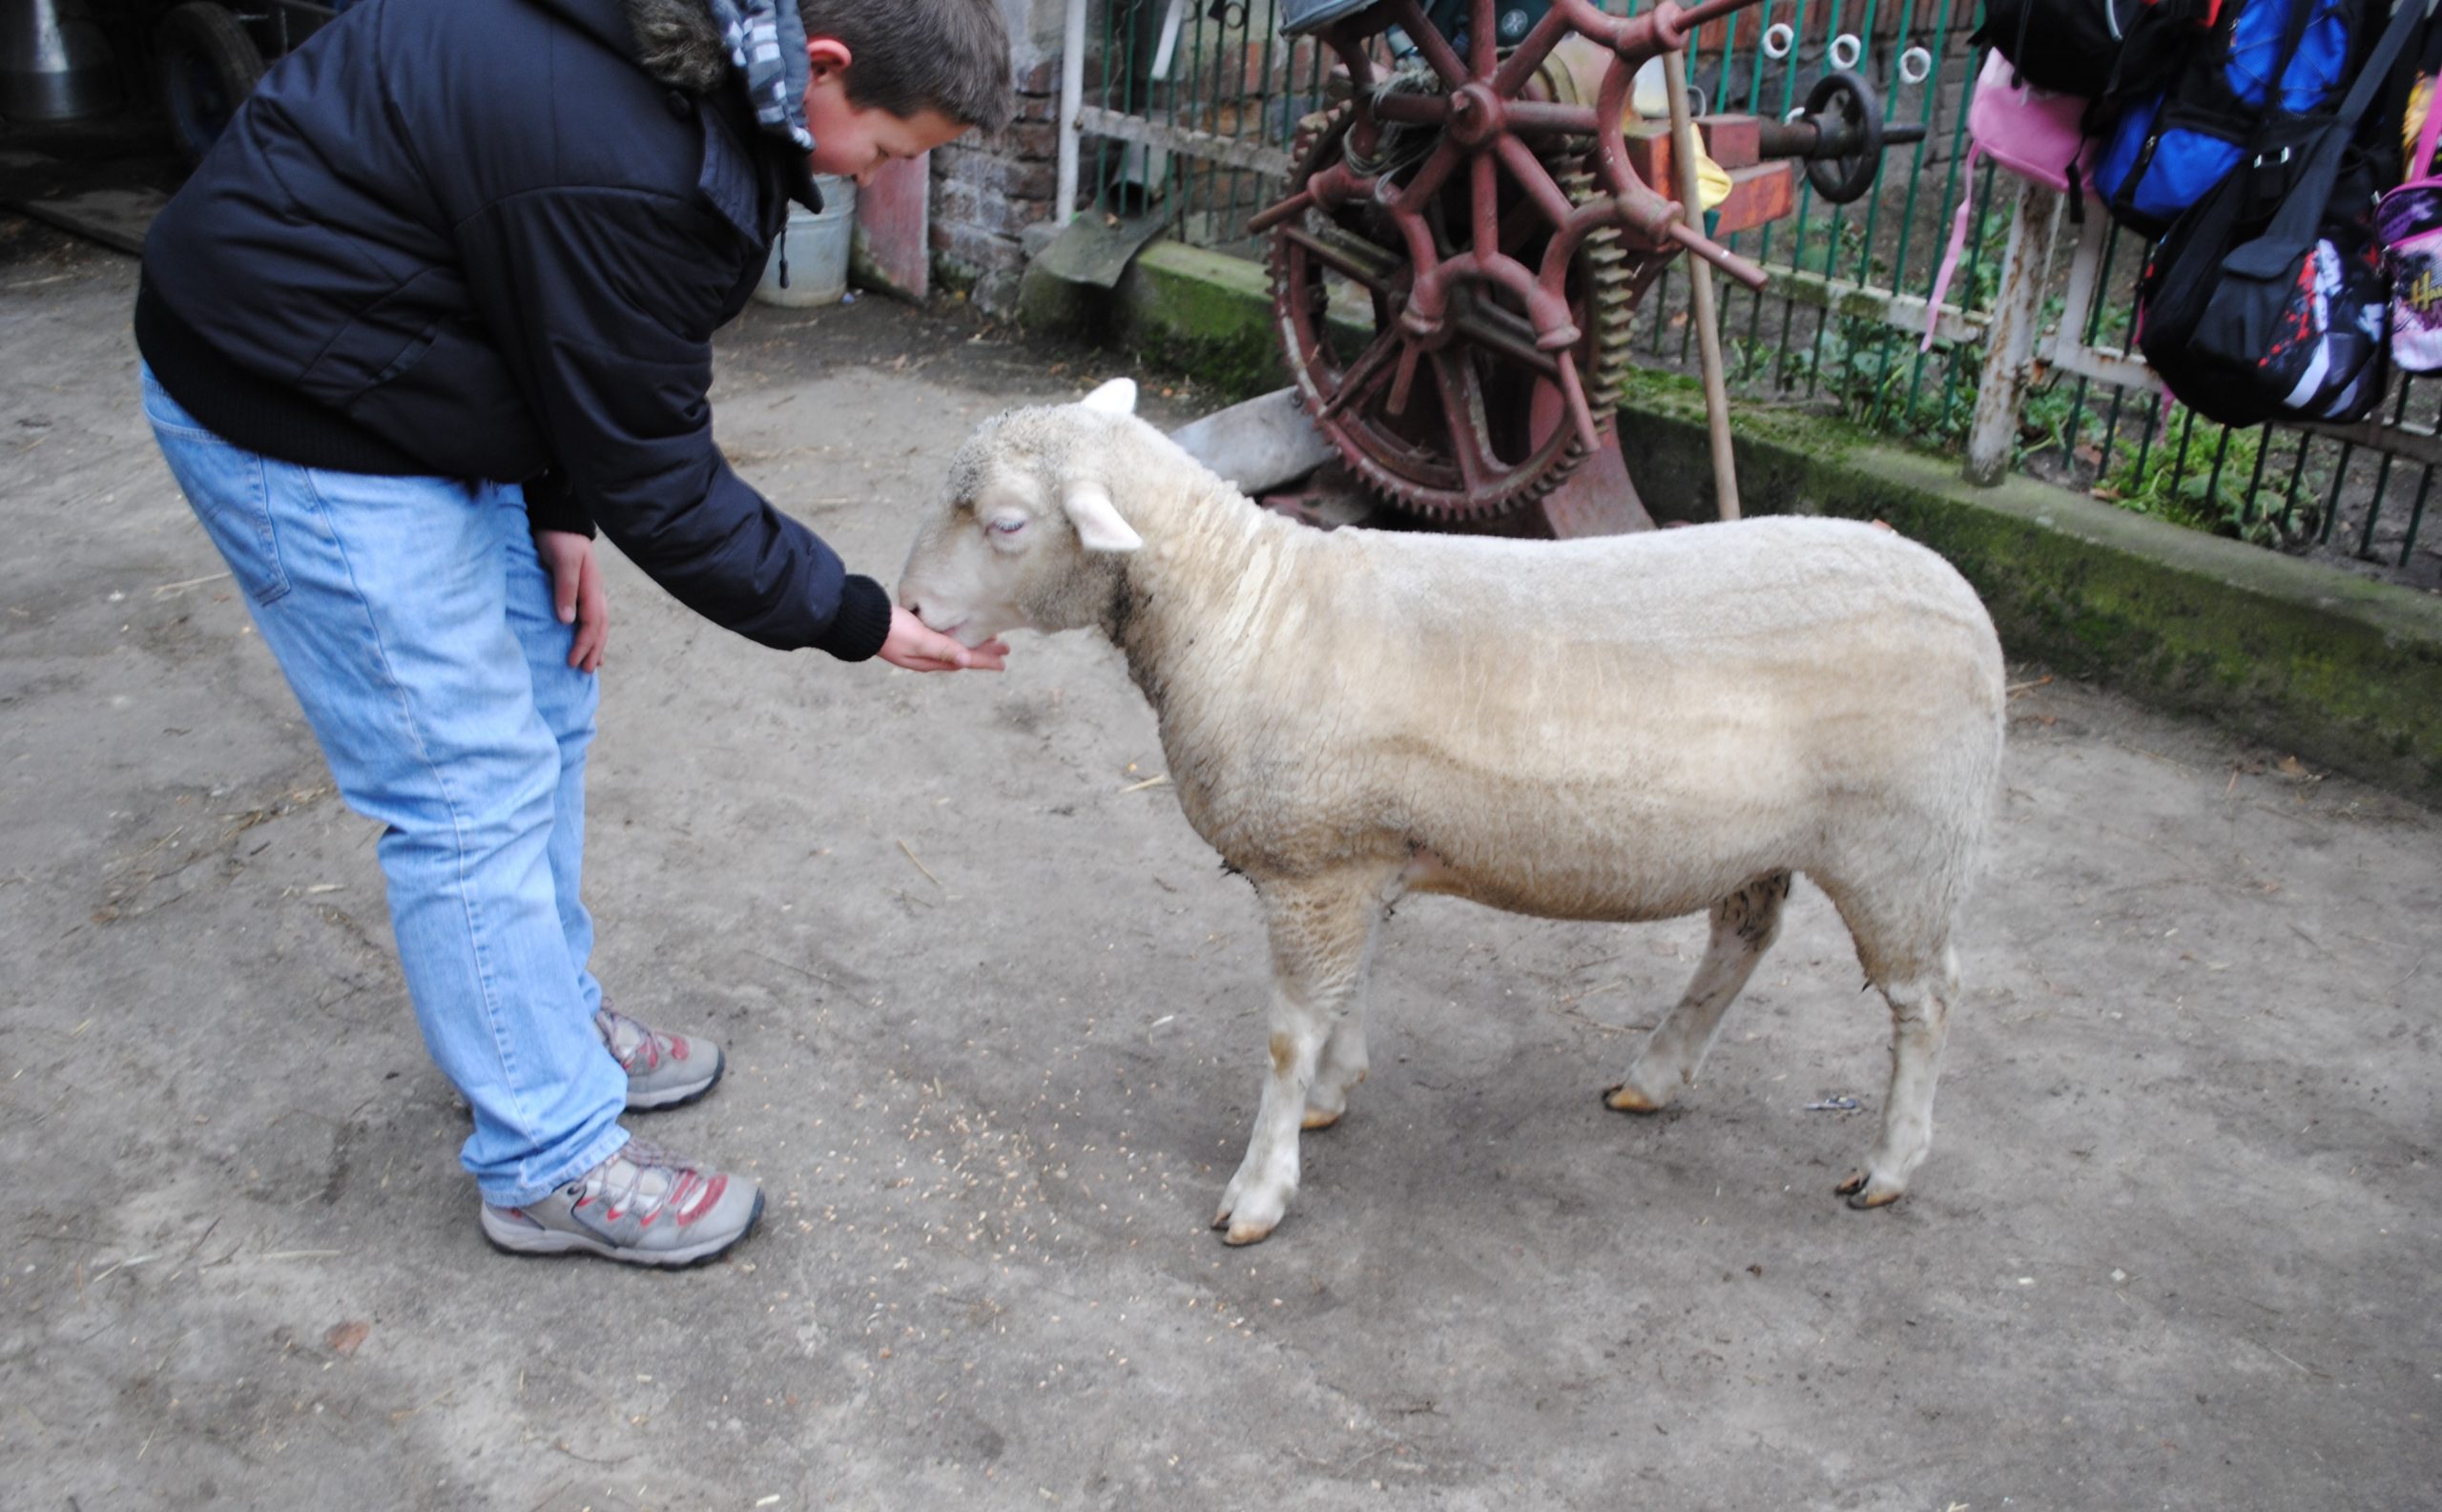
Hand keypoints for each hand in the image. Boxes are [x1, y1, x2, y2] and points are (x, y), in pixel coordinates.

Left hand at [535, 530, 607, 672]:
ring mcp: (591, 590)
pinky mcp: (583, 587)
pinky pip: (592, 615)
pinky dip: (593, 631)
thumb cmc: (559, 538)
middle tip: (583, 671)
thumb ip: (565, 589)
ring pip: (599, 623)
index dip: (583, 644)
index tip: (571, 661)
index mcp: (592, 588)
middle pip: (600, 627)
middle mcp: (596, 591)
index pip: (592, 623)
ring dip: (596, 644)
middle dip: (593, 650)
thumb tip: (567, 621)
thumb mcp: (562, 561)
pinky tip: (588, 638)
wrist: (560, 518)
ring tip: (591, 663)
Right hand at [878, 605, 1007, 671]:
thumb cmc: (890, 629)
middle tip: (1004, 647)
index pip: (964, 660)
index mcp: (929, 660)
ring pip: (953, 648)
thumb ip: (942, 649)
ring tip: (988, 638)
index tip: (1004, 660)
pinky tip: (958, 631)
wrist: (861, 620)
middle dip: (983, 652)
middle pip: (961, 655)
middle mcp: (926, 656)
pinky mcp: (913, 635)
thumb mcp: (919, 639)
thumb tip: (966, 661)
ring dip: (970, 644)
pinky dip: (955, 637)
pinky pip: (942, 640)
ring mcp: (919, 646)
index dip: (985, 660)